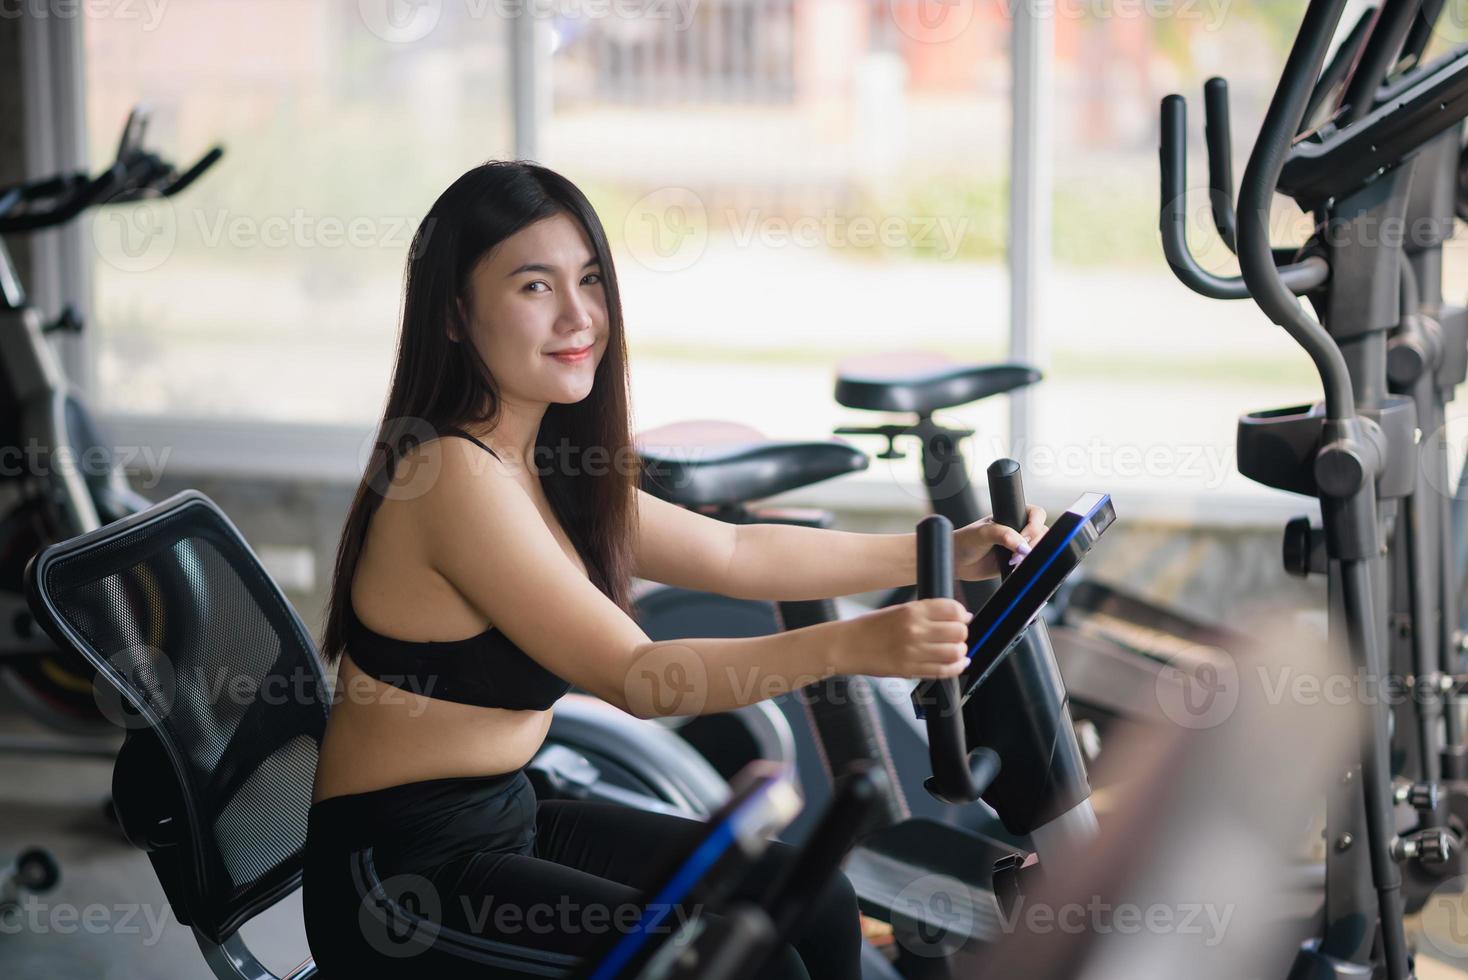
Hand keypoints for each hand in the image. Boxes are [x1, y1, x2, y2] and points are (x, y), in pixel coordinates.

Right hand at [840, 599, 972, 678]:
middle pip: (958, 631)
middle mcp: (915, 630)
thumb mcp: (899, 610)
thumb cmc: (871, 627)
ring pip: (955, 652)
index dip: (962, 614)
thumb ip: (927, 612)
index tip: (962, 617)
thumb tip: (957, 615)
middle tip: (957, 635)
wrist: (848, 645)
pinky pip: (944, 671)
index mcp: (912, 611)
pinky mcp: (911, 670)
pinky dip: (956, 668)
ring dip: (960, 651)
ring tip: (955, 649)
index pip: (953, 609)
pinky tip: (958, 663)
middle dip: (962, 633)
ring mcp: (914, 652)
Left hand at [954, 505, 1047, 580]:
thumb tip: (1023, 547)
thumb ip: (1004, 535)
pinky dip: (1028, 567)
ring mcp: (1019, 546)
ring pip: (1039, 549)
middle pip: (1042, 533)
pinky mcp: (1017, 562)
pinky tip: (1015, 568)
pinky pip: (1031, 564)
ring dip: (1031, 557)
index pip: (1036, 514)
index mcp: (1012, 515)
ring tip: (1013, 562)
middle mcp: (1018, 529)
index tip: (1024, 537)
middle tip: (1016, 553)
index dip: (1034, 525)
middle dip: (1033, 544)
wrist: (956, 562)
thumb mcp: (984, 533)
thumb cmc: (965, 541)